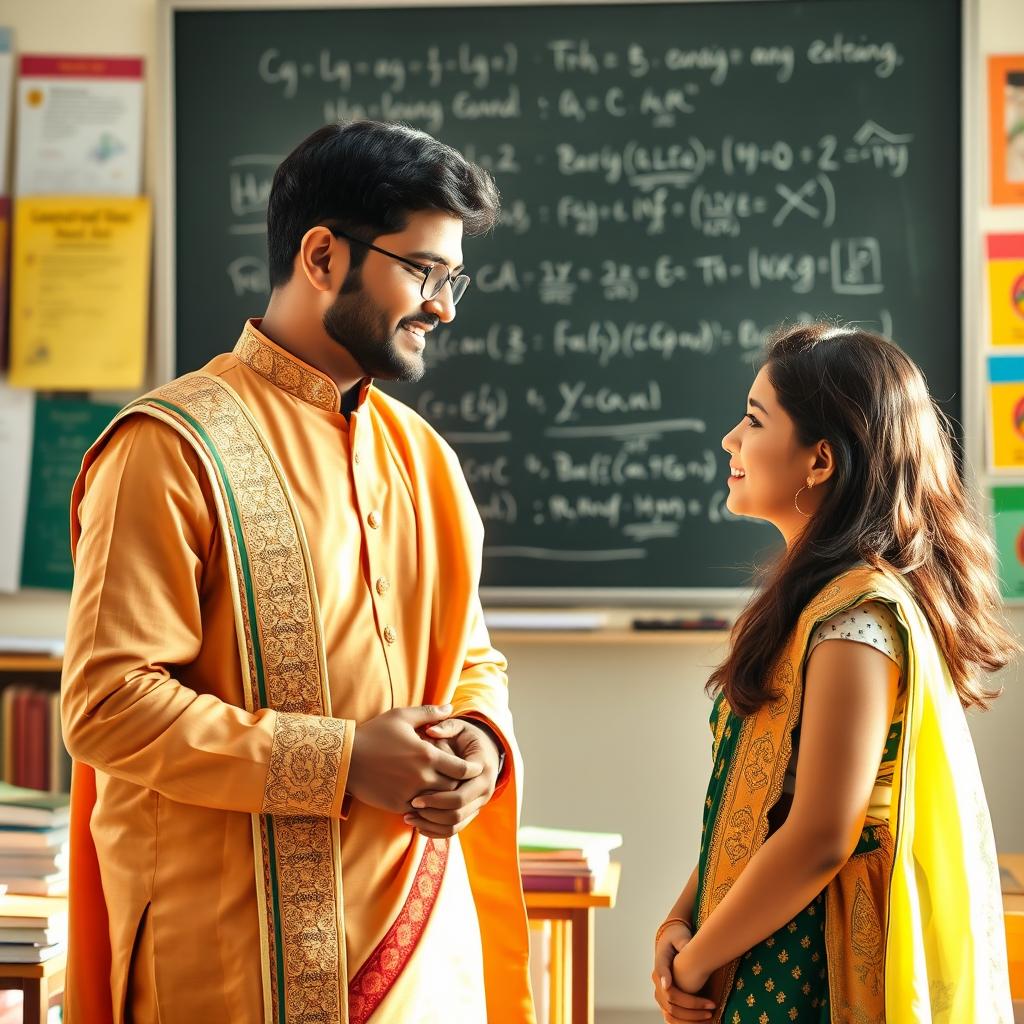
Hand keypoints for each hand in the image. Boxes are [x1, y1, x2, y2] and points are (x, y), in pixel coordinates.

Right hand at [346, 705, 482, 813]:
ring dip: (442, 796)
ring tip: (442, 788)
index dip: (470, 770)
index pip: (462, 769)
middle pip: (454, 788)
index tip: (473, 768)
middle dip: (458, 784)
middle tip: (457, 778)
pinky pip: (421, 811)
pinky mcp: (398, 806)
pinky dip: (426, 806)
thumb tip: (451, 708)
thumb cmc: (374, 734)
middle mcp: (422, 777)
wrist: (344, 759)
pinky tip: (424, 798)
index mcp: (427, 754)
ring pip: (439, 802)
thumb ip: (429, 713)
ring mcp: (410, 794)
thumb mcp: (401, 717)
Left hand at [404, 718, 502, 837]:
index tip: (414, 795)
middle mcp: (485, 789)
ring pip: (456, 824)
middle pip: (458, 811)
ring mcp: (480, 803)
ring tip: (408, 817)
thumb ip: (446, 727)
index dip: (436, 796)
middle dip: (432, 811)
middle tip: (410, 806)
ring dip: (432, 824)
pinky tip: (417, 825)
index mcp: (482, 768)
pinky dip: (436, 831)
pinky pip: (454, 829)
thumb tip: (431, 731)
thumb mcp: (459, 727)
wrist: (485, 749)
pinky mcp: (471, 812)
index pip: (461, 791)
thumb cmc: (467, 736)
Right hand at [652, 923, 714, 1022]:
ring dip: (690, 1018)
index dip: (665, 979)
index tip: (670, 986)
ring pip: (670, 1012)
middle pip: (670, 998)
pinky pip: (672, 1018)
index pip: (660, 971)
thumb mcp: (680, 936)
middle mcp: (657, 980)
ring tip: (709, 1016)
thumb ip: (683, 944)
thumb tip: (687, 950)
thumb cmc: (677, 938)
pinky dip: (686, 1022)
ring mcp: (660, 993)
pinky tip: (701, 1021)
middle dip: (691, 1005)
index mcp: (660, 961)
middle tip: (711, 1005)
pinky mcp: (666, 1002)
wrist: (670, 942)